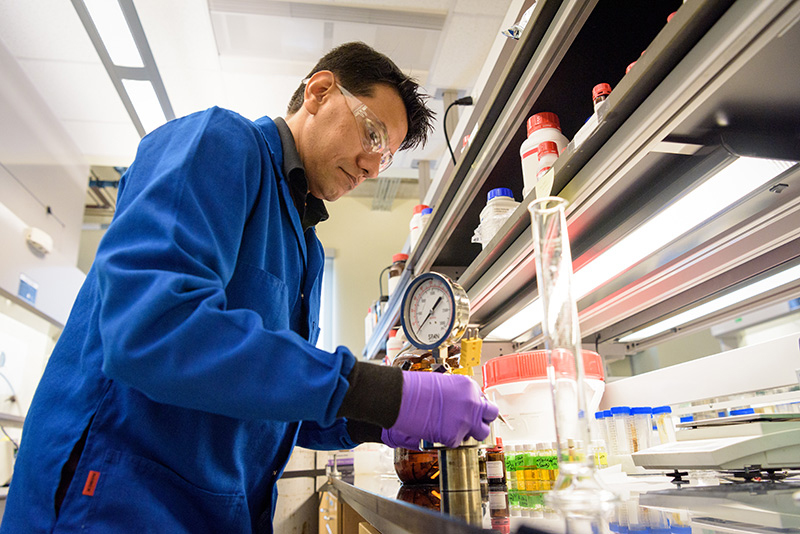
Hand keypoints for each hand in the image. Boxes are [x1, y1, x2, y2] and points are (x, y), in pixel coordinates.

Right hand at [383, 371, 498, 448]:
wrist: (401, 398)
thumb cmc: (416, 388)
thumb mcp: (444, 383)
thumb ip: (459, 394)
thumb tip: (463, 403)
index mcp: (470, 387)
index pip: (483, 399)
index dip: (476, 406)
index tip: (471, 409)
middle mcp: (473, 403)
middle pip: (491, 414)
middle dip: (483, 418)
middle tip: (472, 421)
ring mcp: (466, 421)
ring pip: (481, 432)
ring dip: (471, 431)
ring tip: (456, 428)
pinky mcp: (455, 437)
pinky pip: (459, 442)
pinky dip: (450, 439)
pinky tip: (439, 431)